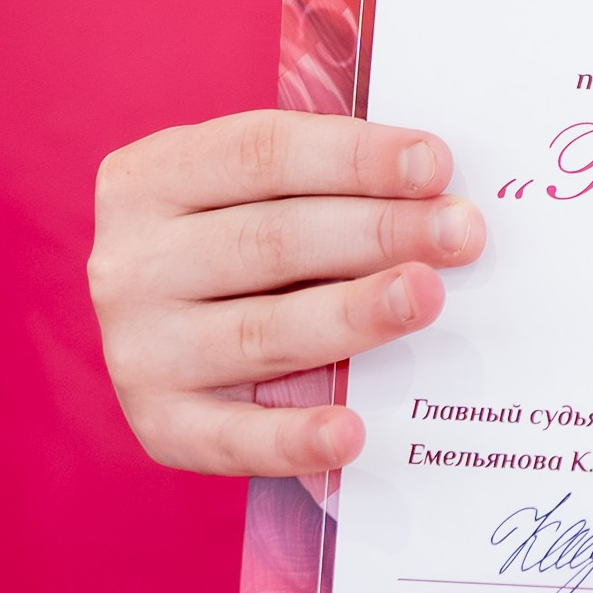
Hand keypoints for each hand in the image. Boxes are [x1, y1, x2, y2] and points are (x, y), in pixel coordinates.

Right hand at [90, 111, 482, 477]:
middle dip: (378, 233)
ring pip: (263, 331)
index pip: (263, 154)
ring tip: (429, 297)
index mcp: (152, 178)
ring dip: (354, 315)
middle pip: (272, 240)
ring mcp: (138, 349)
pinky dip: (293, 438)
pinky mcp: (159, 425)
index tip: (435, 164)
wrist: (157, 322)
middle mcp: (131, 263)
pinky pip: (231, 438)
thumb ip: (325, 179)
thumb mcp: (253, 187)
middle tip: (461, 233)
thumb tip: (437, 190)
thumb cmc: (237, 232)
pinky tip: (352, 431)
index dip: (354, 157)